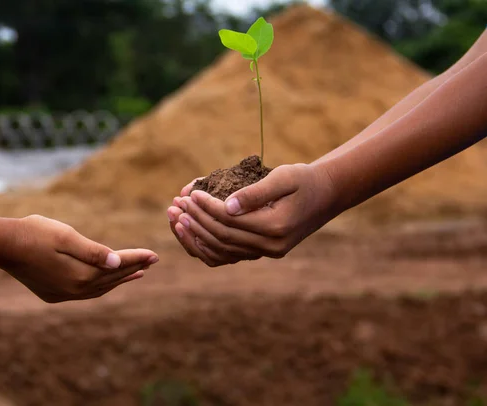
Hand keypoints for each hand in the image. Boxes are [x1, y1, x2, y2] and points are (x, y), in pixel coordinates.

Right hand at [1, 215, 157, 302]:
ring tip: (138, 273)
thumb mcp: (66, 237)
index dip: (137, 259)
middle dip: (133, 268)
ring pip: (100, 289)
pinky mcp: (54, 294)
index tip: (155, 254)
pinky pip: (86, 292)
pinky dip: (101, 286)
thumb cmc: (35, 234)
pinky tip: (106, 280)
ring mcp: (64, 294)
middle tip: (153, 261)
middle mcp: (75, 290)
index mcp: (80, 275)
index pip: (117, 267)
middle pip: (112, 279)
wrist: (3, 245)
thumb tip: (118, 262)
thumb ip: (93, 251)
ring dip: (119, 280)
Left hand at [167, 164, 335, 266]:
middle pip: (222, 237)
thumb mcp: (284, 177)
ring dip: (195, 236)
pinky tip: (190, 234)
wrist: (326, 195)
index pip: (230, 220)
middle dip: (196, 220)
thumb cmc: (303, 180)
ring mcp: (267, 253)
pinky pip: (228, 256)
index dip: (207, 208)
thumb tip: (227, 206)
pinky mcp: (262, 252)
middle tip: (175, 206)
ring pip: (222, 251)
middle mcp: (271, 246)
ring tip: (175, 219)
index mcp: (276, 228)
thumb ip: (256, 192)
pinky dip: (207, 247)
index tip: (190, 194)